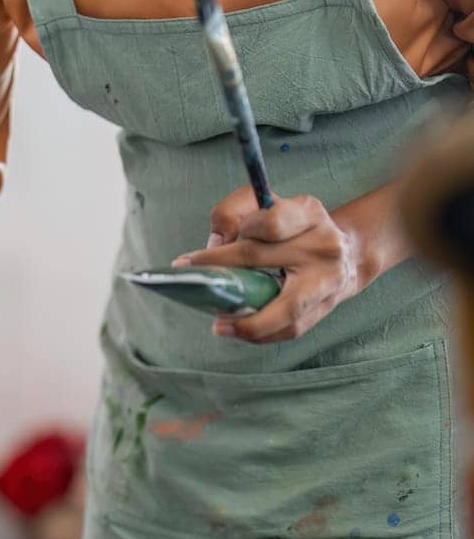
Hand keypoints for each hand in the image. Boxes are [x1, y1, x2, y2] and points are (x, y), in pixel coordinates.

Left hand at [174, 186, 363, 342]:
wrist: (346, 253)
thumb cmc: (290, 227)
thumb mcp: (264, 204)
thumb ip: (232, 212)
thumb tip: (214, 244)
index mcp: (307, 212)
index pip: (266, 224)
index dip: (229, 239)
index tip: (192, 259)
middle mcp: (324, 244)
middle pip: (261, 260)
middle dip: (222, 276)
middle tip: (194, 287)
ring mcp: (330, 279)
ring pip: (286, 309)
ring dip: (248, 323)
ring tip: (219, 326)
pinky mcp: (327, 306)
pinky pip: (293, 328)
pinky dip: (263, 334)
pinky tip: (240, 331)